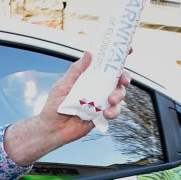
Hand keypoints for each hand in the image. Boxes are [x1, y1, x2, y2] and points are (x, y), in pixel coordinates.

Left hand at [5, 52, 129, 166]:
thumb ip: (75, 71)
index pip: (104, 65)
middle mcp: (96, 88)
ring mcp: (100, 101)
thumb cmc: (54, 106)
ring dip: (119, 95)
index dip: (118, 57)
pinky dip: (114, 111)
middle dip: (125, 77)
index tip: (129, 49)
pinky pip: (114, 111)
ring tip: (111, 100)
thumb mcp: (63, 85)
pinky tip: (106, 113)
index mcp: (88, 78)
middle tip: (123, 80)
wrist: (52, 129)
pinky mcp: (102, 115)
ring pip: (119, 94)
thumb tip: (88, 53)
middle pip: (117, 79)